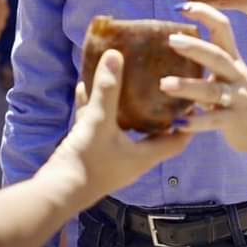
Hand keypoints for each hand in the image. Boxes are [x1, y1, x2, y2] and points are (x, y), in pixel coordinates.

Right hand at [42, 50, 191, 200]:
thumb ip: (107, 88)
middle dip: (154, 109)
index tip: (190, 98)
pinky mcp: (92, 156)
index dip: (186, 121)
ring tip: (123, 82)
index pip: (178, 140)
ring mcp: (111, 159)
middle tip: (158, 83)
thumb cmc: (88, 161)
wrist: (56, 192)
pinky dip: (94, 110)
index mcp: (145, 155)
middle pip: (151, 132)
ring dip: (123, 107)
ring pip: (122, 128)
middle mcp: (132, 159)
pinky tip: (84, 89)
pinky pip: (98, 128)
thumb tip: (115, 54)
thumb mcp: (99, 121)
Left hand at [159, 3, 246, 160]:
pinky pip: (214, 119)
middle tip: (171, 40)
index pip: (222, 27)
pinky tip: (178, 122)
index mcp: (231, 58)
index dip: (205, 14)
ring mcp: (237, 97)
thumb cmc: (236, 97)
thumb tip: (171, 40)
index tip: (181, 6)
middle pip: (218, 56)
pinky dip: (196, 122)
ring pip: (212, 90)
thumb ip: (203, 61)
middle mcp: (236, 74)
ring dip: (188, 86)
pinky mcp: (235, 120)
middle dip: (195, 47)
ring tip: (164, 84)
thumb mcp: (224, 74)